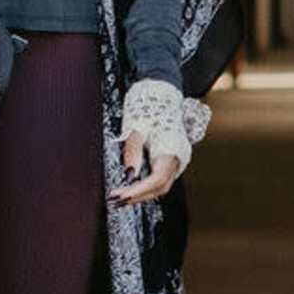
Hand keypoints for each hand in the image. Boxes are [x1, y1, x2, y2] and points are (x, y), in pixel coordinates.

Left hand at [112, 79, 198, 202]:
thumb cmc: (148, 108)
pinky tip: (130, 188)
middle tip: (116, 199)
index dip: (138, 191)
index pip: (157, 180)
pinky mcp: (169, 160)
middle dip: (138, 196)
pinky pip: (159, 179)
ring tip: (120, 197)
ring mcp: (176, 160)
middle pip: (160, 187)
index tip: (120, 196)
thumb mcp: (137, 127)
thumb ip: (134, 150)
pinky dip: (145, 186)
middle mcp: (177, 158)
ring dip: (141, 193)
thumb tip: (130, 174)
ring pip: (160, 186)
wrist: (162, 94)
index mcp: (172, 149)